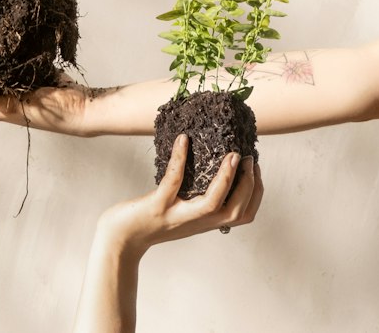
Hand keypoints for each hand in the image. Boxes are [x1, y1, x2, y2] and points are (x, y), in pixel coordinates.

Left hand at [98, 134, 262, 254]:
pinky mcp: (157, 206)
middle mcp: (195, 222)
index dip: (255, 194)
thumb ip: (197, 196)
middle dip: (249, 186)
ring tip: (231, 154)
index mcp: (204, 222)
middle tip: (248, 158)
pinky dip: (180, 159)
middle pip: (235, 212)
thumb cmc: (151, 219)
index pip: (242, 215)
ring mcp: (176, 215)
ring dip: (226, 179)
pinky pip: (172, 181)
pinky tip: (183, 140)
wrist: (122, 238)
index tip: (256, 169)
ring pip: (211, 203)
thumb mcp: (181, 210)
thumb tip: (210, 161)